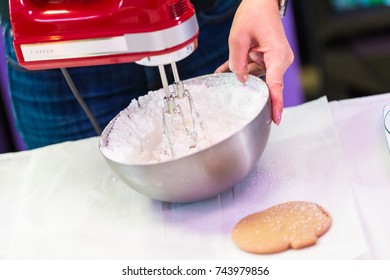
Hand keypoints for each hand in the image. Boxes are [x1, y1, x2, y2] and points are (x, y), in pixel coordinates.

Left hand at [215, 0, 293, 124]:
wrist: (262, 1)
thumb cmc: (255, 13)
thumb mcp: (238, 37)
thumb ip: (237, 61)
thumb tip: (239, 79)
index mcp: (277, 56)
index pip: (276, 85)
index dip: (275, 104)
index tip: (276, 119)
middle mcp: (280, 60)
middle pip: (264, 83)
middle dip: (247, 85)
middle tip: (230, 81)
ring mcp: (276, 60)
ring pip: (257, 76)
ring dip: (241, 73)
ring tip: (223, 71)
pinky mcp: (270, 58)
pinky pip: (255, 68)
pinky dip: (242, 68)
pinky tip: (226, 70)